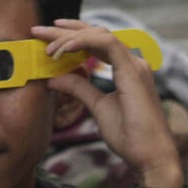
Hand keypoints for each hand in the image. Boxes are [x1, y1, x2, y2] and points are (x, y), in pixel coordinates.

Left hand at [36, 20, 181, 187]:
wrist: (150, 156)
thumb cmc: (130, 137)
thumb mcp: (97, 108)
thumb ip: (79, 89)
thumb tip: (54, 79)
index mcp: (127, 69)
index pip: (96, 43)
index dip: (71, 36)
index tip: (47, 39)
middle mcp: (132, 62)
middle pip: (95, 34)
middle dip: (65, 31)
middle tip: (37, 31)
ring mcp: (135, 64)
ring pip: (99, 34)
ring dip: (70, 36)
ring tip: (47, 45)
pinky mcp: (133, 70)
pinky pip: (106, 43)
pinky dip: (84, 42)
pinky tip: (64, 48)